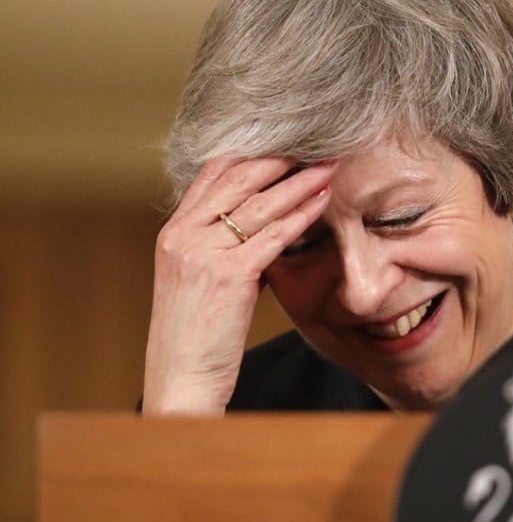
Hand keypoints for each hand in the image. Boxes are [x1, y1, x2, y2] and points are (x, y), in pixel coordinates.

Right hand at [142, 157, 336, 414]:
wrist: (180, 378)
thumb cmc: (196, 335)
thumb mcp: (198, 280)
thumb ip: (221, 248)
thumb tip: (263, 226)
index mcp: (173, 233)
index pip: (211, 174)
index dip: (250, 154)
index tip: (285, 143)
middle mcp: (183, 235)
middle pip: (238, 180)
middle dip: (280, 159)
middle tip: (315, 145)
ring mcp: (203, 253)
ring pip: (260, 204)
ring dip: (300, 182)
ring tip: (329, 167)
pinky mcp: (228, 275)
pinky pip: (273, 235)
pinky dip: (302, 215)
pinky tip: (324, 202)